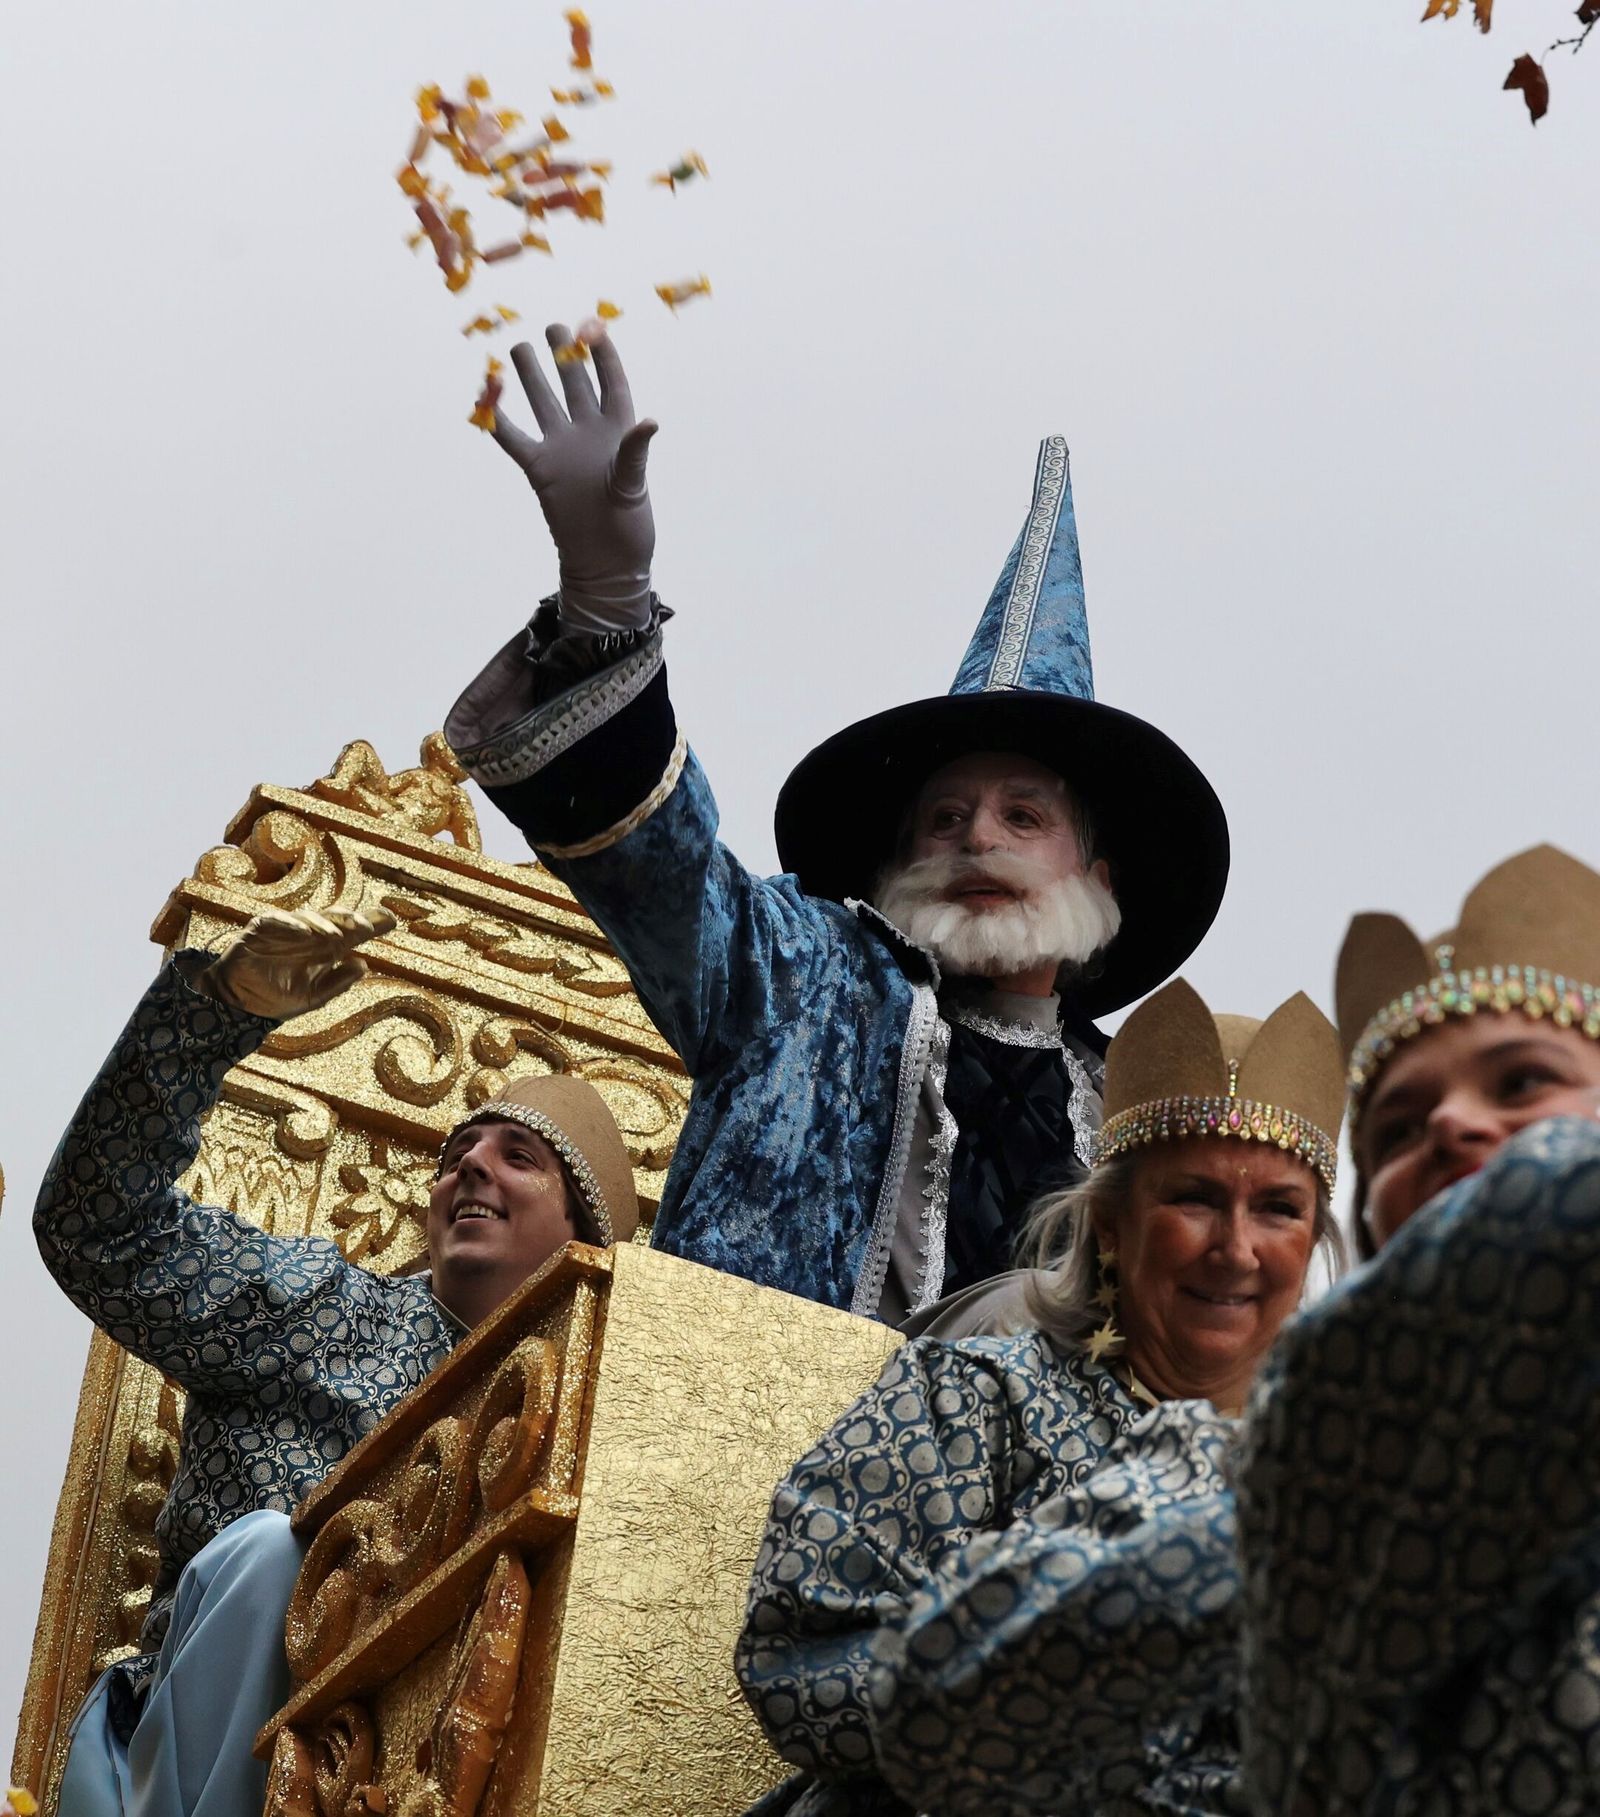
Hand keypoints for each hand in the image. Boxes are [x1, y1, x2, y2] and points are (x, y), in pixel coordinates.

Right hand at [199, 907, 396, 1019]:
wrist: (238, 1004)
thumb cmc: (277, 999)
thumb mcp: (313, 997)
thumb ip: (338, 983)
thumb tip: (363, 964)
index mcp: (324, 948)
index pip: (351, 930)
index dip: (370, 923)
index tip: (390, 920)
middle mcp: (308, 935)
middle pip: (333, 918)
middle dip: (350, 919)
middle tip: (366, 926)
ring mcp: (285, 929)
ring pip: (308, 917)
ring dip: (323, 924)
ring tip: (337, 936)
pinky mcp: (260, 928)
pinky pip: (276, 920)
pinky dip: (291, 924)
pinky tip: (304, 933)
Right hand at [491, 322, 658, 633]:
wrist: (604, 564)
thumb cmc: (629, 528)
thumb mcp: (633, 487)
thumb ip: (634, 452)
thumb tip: (649, 422)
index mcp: (618, 432)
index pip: (612, 383)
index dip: (605, 355)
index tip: (595, 326)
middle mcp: (588, 434)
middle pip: (574, 384)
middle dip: (563, 355)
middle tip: (552, 327)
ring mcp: (562, 449)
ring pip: (544, 402)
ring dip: (532, 377)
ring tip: (518, 348)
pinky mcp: (540, 469)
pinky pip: (514, 440)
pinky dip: (499, 421)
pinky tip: (486, 399)